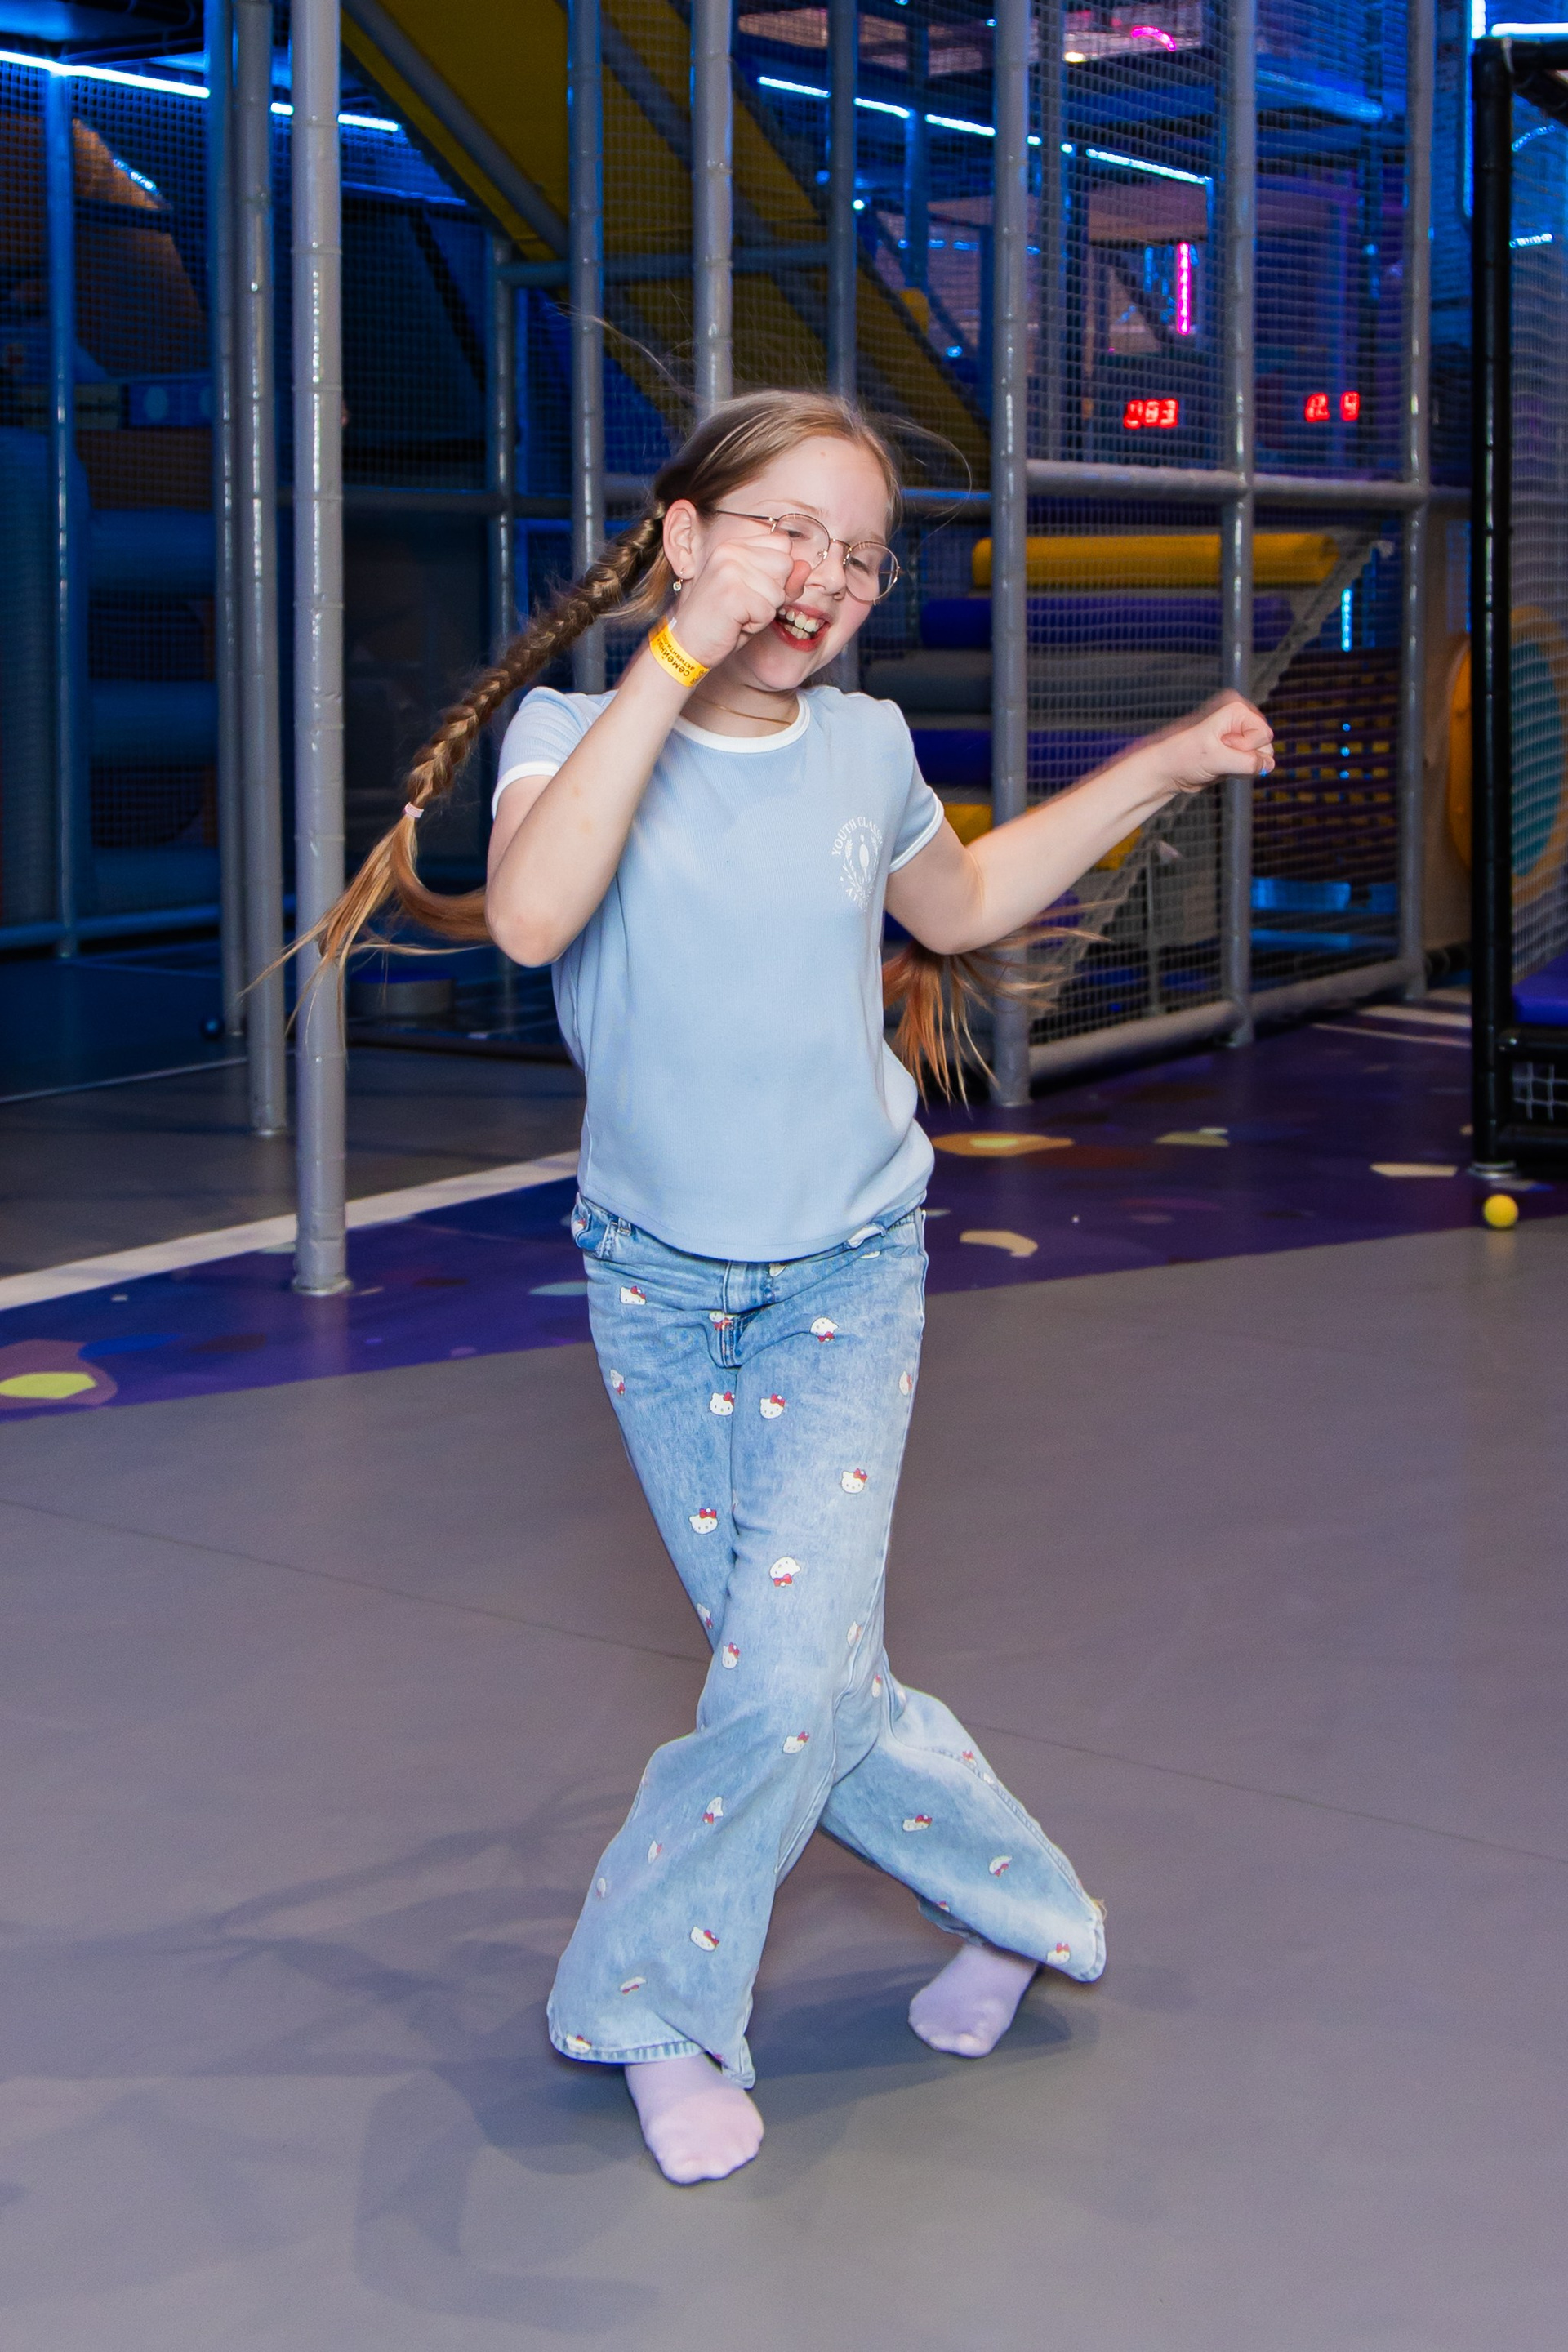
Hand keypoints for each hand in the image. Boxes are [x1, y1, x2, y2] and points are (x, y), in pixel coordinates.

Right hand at [664, 525, 801, 671]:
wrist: (689, 646)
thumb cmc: (725, 622)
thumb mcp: (759, 597)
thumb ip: (784, 581)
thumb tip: (806, 566)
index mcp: (735, 545)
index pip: (783, 544)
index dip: (779, 573)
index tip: (754, 589)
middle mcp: (731, 551)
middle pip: (786, 565)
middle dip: (774, 593)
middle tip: (746, 605)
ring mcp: (730, 570)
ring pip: (779, 591)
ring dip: (765, 612)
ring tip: (739, 615)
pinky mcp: (732, 593)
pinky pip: (768, 611)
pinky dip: (756, 625)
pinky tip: (736, 624)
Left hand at [1161, 695, 1273, 795]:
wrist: (1168, 770)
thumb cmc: (1184, 757)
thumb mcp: (1216, 759)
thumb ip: (1246, 762)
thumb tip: (1268, 765)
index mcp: (1236, 710)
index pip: (1264, 734)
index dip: (1246, 747)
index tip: (1222, 746)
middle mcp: (1240, 720)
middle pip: (1266, 745)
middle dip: (1246, 757)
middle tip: (1219, 754)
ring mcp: (1240, 737)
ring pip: (1261, 758)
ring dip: (1243, 766)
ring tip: (1219, 761)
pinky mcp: (1238, 753)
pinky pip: (1253, 766)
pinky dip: (1240, 772)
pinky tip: (1221, 768)